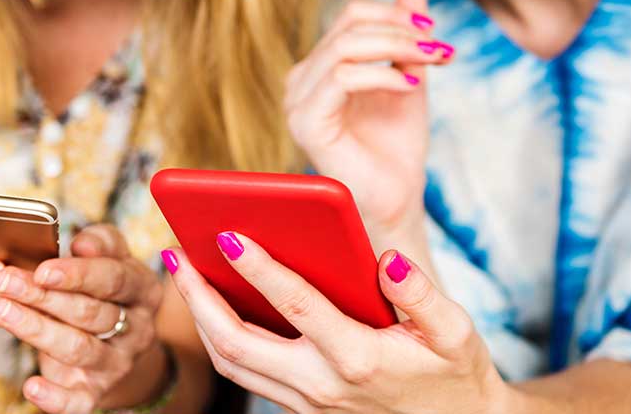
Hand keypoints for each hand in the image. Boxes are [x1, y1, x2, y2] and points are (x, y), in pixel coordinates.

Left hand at [0, 224, 167, 413]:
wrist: (120, 344)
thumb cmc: (106, 290)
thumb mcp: (112, 259)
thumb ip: (100, 243)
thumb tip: (84, 244)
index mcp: (144, 291)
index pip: (113, 280)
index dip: (77, 275)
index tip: (41, 270)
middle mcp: (137, 330)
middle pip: (90, 313)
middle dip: (44, 298)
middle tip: (4, 283)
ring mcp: (117, 364)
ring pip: (78, 349)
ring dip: (37, 330)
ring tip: (2, 311)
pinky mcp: (96, 393)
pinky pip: (76, 401)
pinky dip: (54, 397)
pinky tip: (30, 385)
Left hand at [162, 233, 507, 413]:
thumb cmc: (456, 375)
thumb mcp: (455, 333)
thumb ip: (421, 294)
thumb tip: (387, 258)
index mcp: (358, 358)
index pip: (297, 307)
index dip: (260, 269)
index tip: (227, 234)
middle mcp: (321, 384)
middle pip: (237, 341)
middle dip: (198, 296)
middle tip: (175, 252)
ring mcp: (306, 401)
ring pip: (231, 362)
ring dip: (198, 317)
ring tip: (181, 271)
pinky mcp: (300, 407)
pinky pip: (244, 373)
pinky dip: (219, 336)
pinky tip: (212, 301)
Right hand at [284, 0, 446, 233]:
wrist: (396, 201)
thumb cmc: (397, 147)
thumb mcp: (408, 75)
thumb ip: (406, 33)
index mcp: (319, 68)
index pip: (351, 16)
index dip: (395, 15)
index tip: (434, 31)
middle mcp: (301, 80)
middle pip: (349, 25)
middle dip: (401, 29)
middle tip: (439, 45)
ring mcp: (298, 102)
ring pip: (345, 46)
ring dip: (397, 47)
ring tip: (432, 61)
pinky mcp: (306, 123)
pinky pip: (342, 78)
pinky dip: (382, 74)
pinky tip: (411, 85)